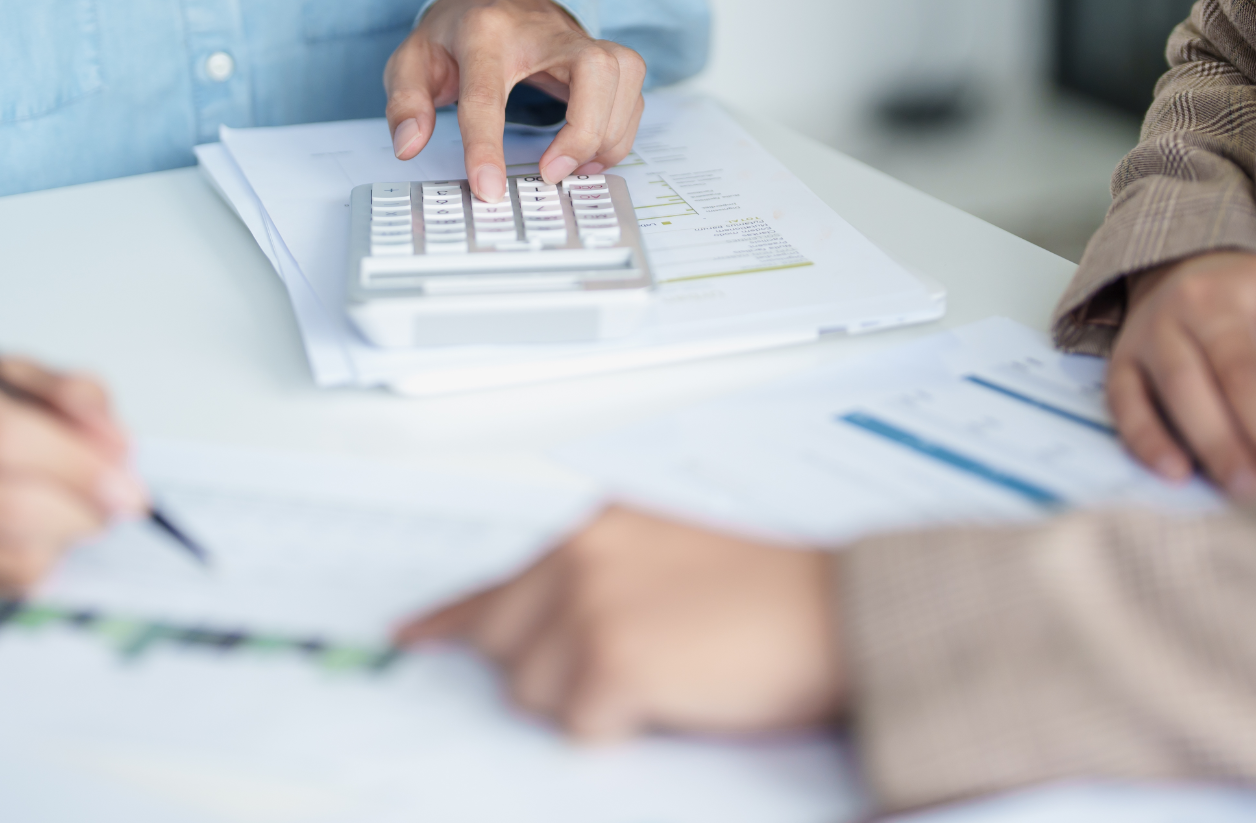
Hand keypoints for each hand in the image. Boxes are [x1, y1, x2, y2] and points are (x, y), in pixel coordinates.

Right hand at [0, 337, 146, 589]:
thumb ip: (65, 393)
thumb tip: (118, 448)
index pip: (6, 440)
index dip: (79, 467)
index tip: (129, 483)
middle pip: (7, 512)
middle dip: (84, 514)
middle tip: (117, 503)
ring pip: (5, 559)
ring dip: (65, 541)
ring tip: (78, 513)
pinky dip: (32, 561)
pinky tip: (37, 533)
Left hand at [383, 0, 647, 202]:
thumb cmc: (455, 35)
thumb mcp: (412, 61)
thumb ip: (406, 102)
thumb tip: (409, 145)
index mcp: (484, 32)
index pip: (488, 93)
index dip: (486, 146)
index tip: (489, 190)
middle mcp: (543, 29)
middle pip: (593, 70)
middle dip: (584, 131)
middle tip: (554, 173)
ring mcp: (580, 38)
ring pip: (625, 74)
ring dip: (608, 133)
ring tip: (575, 167)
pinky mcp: (604, 55)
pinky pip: (632, 93)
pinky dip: (618, 132)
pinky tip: (589, 154)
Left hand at [397, 508, 844, 740]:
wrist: (843, 614)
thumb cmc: (773, 600)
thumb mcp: (672, 563)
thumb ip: (598, 582)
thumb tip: (531, 639)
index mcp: (596, 526)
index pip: (495, 578)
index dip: (451, 618)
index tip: (411, 637)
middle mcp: (582, 553)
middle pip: (502, 646)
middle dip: (547, 673)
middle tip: (619, 673)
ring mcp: (591, 605)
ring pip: (531, 694)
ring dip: (587, 702)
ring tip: (667, 676)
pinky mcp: (611, 660)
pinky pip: (578, 727)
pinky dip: (621, 729)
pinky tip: (676, 695)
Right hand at [1107, 251, 1255, 498]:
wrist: (1185, 263)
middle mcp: (1209, 299)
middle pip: (1243, 374)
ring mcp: (1159, 325)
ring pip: (1184, 386)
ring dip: (1217, 444)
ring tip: (1248, 493)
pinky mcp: (1122, 354)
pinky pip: (1126, 398)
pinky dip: (1148, 438)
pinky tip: (1176, 472)